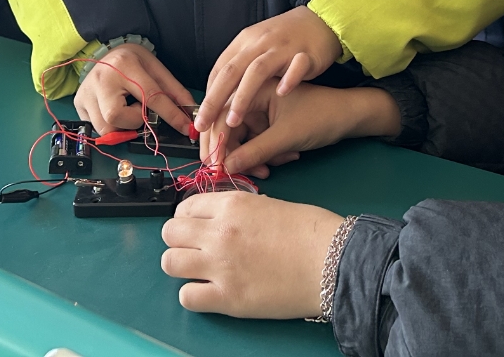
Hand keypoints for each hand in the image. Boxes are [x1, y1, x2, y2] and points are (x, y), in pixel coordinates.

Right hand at [73, 42, 195, 135]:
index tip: (185, 128)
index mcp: (124, 65)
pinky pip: (96, 128)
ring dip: (123, 126)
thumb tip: (189, 113)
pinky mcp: (79, 104)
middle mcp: (101, 79)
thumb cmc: (131, 60)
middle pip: (117, 116)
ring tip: (126, 108)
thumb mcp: (155, 68)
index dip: (171, 115)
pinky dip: (111, 126)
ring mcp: (86, 92)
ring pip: (105, 128)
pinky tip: (114, 109)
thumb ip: (173, 90)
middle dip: (134, 121)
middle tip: (138, 110)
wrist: (105, 50)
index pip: (151, 96)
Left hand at [161, 192, 342, 317]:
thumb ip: (238, 211)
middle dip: (179, 240)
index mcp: (231, 205)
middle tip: (195, 248)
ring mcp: (220, 265)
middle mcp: (219, 232)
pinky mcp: (227, 298)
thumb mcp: (268, 205)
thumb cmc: (311, 231)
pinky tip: (210, 292)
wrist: (334, 261)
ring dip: (182, 266)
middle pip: (169, 233)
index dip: (188, 218)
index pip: (185, 207)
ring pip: (170, 262)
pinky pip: (186, 297)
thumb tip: (221, 220)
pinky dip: (194, 295)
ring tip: (200, 270)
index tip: (197, 227)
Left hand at [196, 6, 341, 132]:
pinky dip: (289, 79)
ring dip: (243, 95)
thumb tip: (216, 97)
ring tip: (233, 121)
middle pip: (231, 71)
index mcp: (245, 42)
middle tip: (203, 125)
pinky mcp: (306, 54)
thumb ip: (239, 68)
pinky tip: (281, 93)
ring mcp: (282, 47)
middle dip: (215, 99)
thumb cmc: (284, 39)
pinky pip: (297, 66)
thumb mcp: (256, 48)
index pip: (220, 70)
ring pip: (257, 70)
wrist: (320, 19)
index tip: (199, 119)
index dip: (208, 95)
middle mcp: (259, 43)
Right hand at [199, 82, 401, 176]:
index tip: (216, 168)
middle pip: (229, 129)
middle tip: (240, 176)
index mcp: (254, 87)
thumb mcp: (286, 136)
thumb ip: (254, 152)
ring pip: (243, 139)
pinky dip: (266, 154)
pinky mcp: (269, 121)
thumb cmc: (320, 117)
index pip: (223, 116)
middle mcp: (252, 95)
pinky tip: (284, 157)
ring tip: (273, 166)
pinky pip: (256, 141)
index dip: (217, 144)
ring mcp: (260, 109)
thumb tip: (224, 167)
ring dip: (255, 156)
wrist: (351, 117)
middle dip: (237, 154)